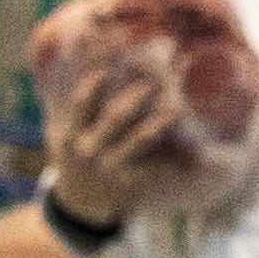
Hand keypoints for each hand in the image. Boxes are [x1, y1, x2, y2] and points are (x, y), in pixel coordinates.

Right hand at [40, 57, 187, 229]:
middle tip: (155, 77)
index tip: (111, 52)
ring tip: (180, 107)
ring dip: (161, 123)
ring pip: (141, 140)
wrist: (79, 206)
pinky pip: (159, 168)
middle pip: (115, 118)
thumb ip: (63, 99)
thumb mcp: (59, 131)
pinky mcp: (131, 181)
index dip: (95, 76)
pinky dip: (179, 163)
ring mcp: (112, 166)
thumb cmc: (72, 157)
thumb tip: (72, 51)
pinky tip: (200, 155)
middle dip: (135, 96)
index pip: (83, 100)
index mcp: (72, 133)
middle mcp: (92, 149)